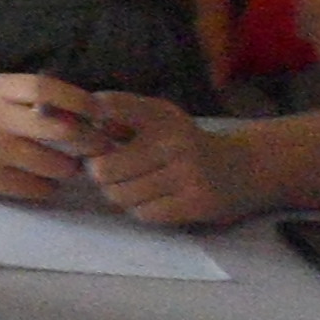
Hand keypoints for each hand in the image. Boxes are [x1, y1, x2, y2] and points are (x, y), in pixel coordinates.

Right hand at [0, 75, 102, 201]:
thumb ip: (29, 96)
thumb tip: (83, 114)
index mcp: (0, 89)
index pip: (50, 91)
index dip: (83, 102)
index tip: (101, 113)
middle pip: (63, 131)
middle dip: (90, 142)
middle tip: (99, 148)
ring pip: (56, 166)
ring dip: (68, 169)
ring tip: (64, 167)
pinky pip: (36, 188)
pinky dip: (46, 187)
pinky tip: (40, 180)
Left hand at [76, 89, 257, 225]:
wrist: (244, 168)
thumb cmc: (184, 142)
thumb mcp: (158, 118)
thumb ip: (119, 116)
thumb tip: (75, 124)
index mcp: (160, 114)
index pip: (110, 106)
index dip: (87, 118)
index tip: (83, 131)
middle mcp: (174, 141)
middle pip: (103, 168)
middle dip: (100, 173)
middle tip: (108, 171)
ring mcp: (188, 174)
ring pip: (120, 195)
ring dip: (119, 194)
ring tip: (133, 185)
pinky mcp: (196, 203)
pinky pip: (143, 213)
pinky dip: (140, 209)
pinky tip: (152, 198)